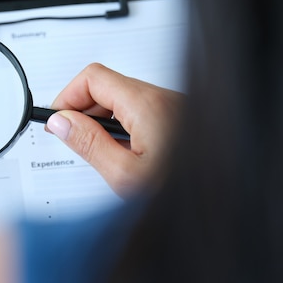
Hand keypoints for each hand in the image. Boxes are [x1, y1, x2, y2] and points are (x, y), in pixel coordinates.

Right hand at [45, 63, 183, 196]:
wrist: (225, 204)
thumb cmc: (183, 193)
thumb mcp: (124, 175)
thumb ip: (88, 143)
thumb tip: (61, 122)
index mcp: (148, 106)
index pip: (92, 77)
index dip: (67, 96)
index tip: (57, 119)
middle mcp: (163, 98)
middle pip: (106, 84)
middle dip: (82, 108)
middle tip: (70, 136)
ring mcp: (173, 105)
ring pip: (122, 96)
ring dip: (101, 117)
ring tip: (97, 149)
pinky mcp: (178, 116)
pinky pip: (140, 108)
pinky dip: (122, 123)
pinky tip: (121, 150)